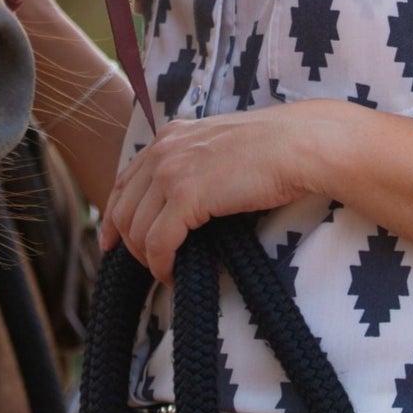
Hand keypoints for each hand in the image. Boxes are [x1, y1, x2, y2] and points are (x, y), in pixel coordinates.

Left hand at [99, 103, 337, 283]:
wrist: (298, 145)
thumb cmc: (272, 149)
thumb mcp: (218, 146)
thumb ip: (193, 162)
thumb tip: (180, 199)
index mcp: (170, 136)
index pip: (125, 181)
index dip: (114, 215)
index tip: (113, 241)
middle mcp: (164, 150)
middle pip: (123, 208)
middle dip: (129, 243)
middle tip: (146, 265)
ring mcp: (172, 171)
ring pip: (137, 229)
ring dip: (147, 259)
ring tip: (165, 272)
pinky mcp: (187, 196)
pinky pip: (159, 242)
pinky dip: (161, 265)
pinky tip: (173, 276)